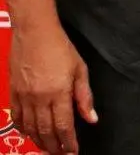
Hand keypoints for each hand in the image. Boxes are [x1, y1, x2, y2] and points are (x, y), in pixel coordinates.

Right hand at [9, 22, 96, 154]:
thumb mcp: (80, 69)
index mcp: (58, 93)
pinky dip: (23, 129)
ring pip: (30, 128)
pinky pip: (17, 118)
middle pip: (46, 131)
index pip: (63, 126)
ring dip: (39, 141)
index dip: (68, 142)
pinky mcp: (13, 93)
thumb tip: (91, 119)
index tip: (73, 151)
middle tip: (61, 154)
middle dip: (54, 146)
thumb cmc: (61, 48)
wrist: (34, 32)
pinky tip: (30, 134)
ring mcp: (24, 97)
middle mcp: (39, 98)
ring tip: (48, 148)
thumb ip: (85, 96)